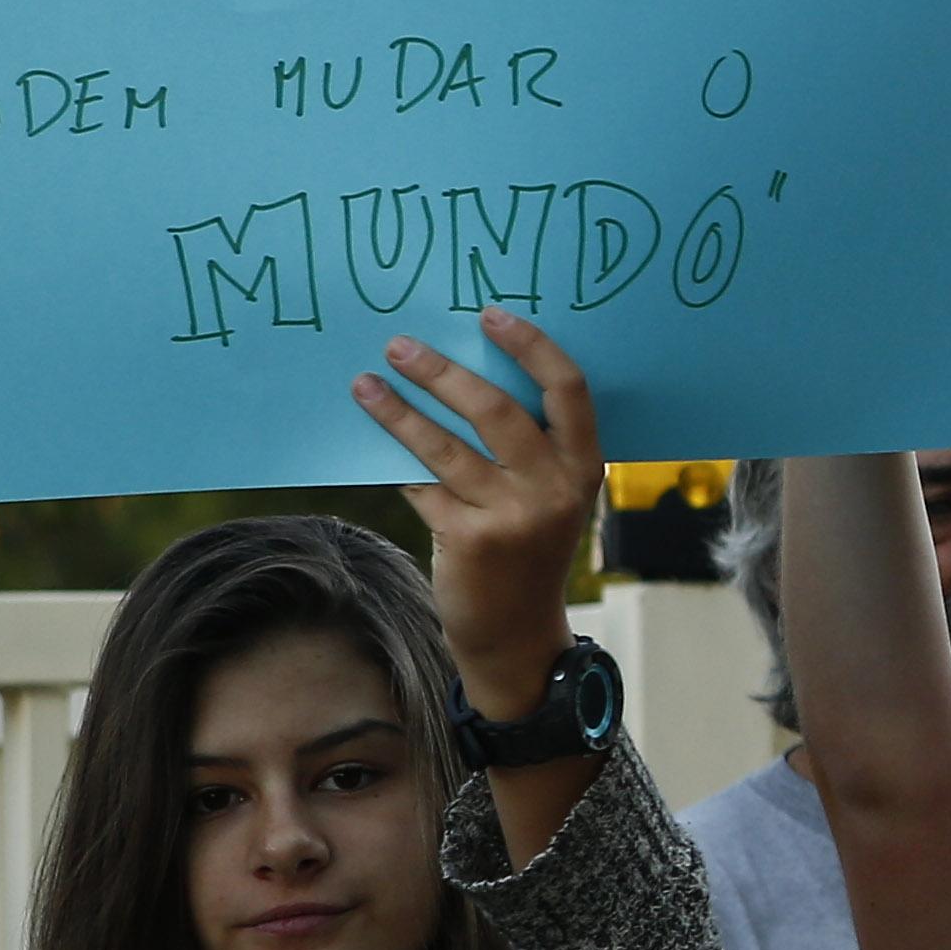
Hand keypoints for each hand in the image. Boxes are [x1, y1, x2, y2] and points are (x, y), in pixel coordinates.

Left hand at [351, 307, 599, 719]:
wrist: (517, 634)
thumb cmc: (530, 550)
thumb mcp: (550, 497)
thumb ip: (529, 448)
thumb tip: (460, 376)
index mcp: (584, 466)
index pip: (567, 389)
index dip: (530, 346)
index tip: (488, 315)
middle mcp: (555, 488)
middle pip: (497, 410)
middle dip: (442, 372)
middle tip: (400, 346)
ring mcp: (513, 517)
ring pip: (446, 447)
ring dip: (400, 411)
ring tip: (366, 384)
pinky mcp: (468, 540)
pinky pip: (422, 486)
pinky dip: (396, 464)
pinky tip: (371, 444)